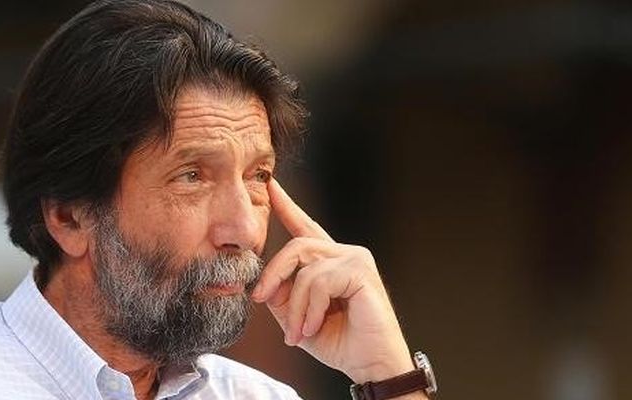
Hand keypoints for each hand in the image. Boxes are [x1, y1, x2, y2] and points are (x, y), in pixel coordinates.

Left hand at [251, 179, 414, 383]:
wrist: (370, 365)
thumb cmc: (341, 343)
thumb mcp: (299, 320)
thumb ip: (282, 297)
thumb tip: (267, 285)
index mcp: (330, 262)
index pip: (305, 228)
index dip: (287, 206)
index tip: (271, 185)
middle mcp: (344, 254)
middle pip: (295, 247)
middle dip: (273, 275)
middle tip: (261, 300)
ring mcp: (355, 259)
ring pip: (304, 268)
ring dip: (295, 306)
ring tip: (297, 333)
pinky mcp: (361, 271)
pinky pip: (319, 282)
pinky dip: (310, 309)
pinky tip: (314, 327)